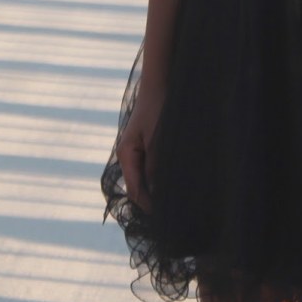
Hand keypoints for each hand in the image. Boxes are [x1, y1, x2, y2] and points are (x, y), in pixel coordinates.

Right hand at [116, 84, 164, 213]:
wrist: (159, 83)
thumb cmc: (158, 108)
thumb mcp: (158, 138)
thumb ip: (157, 164)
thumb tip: (159, 190)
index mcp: (126, 155)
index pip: (134, 189)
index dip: (148, 205)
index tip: (165, 217)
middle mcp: (128, 155)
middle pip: (138, 186)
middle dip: (153, 200)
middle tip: (173, 212)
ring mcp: (135, 151)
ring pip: (145, 178)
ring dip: (158, 188)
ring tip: (175, 200)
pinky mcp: (145, 146)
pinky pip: (150, 168)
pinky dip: (160, 176)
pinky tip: (174, 180)